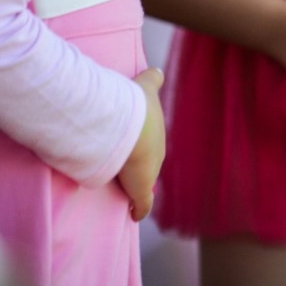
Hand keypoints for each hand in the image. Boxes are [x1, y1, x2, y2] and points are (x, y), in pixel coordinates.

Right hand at [117, 66, 164, 220]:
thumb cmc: (134, 107)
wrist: (132, 127)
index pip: (152, 144)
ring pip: (144, 184)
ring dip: (137, 188)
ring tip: (127, 190)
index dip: (145, 147)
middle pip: (149, 164)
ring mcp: (149, 174)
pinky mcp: (140, 190)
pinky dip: (140, 209)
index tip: (139, 149)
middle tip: (128, 170)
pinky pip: (142, 204)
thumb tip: (158, 71)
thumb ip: (152, 80)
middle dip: (142, 167)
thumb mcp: (145, 88)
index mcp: (156, 135)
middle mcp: (156, 155)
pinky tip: (135, 214)